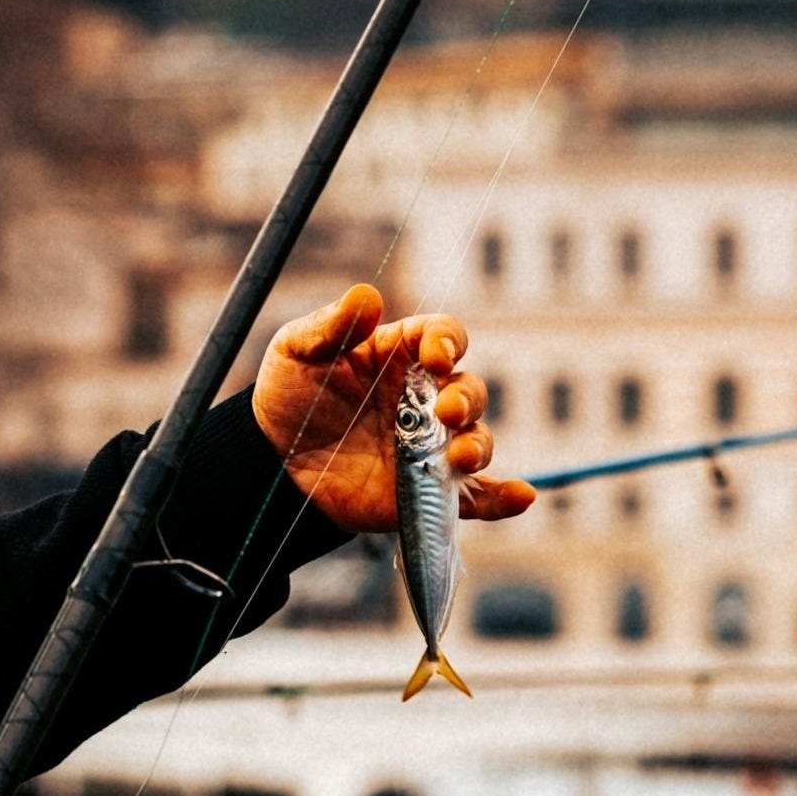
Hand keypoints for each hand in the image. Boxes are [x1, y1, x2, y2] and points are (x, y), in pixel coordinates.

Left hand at [252, 284, 535, 532]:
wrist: (275, 464)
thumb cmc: (290, 397)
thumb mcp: (297, 351)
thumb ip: (331, 326)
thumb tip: (368, 296)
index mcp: (402, 356)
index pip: (444, 337)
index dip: (448, 341)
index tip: (435, 356)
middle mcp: (426, 400)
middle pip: (470, 390)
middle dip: (466, 399)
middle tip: (444, 412)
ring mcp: (431, 447)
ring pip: (478, 441)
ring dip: (479, 446)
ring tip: (459, 457)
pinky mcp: (430, 491)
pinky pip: (477, 497)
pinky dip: (504, 498)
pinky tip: (522, 496)